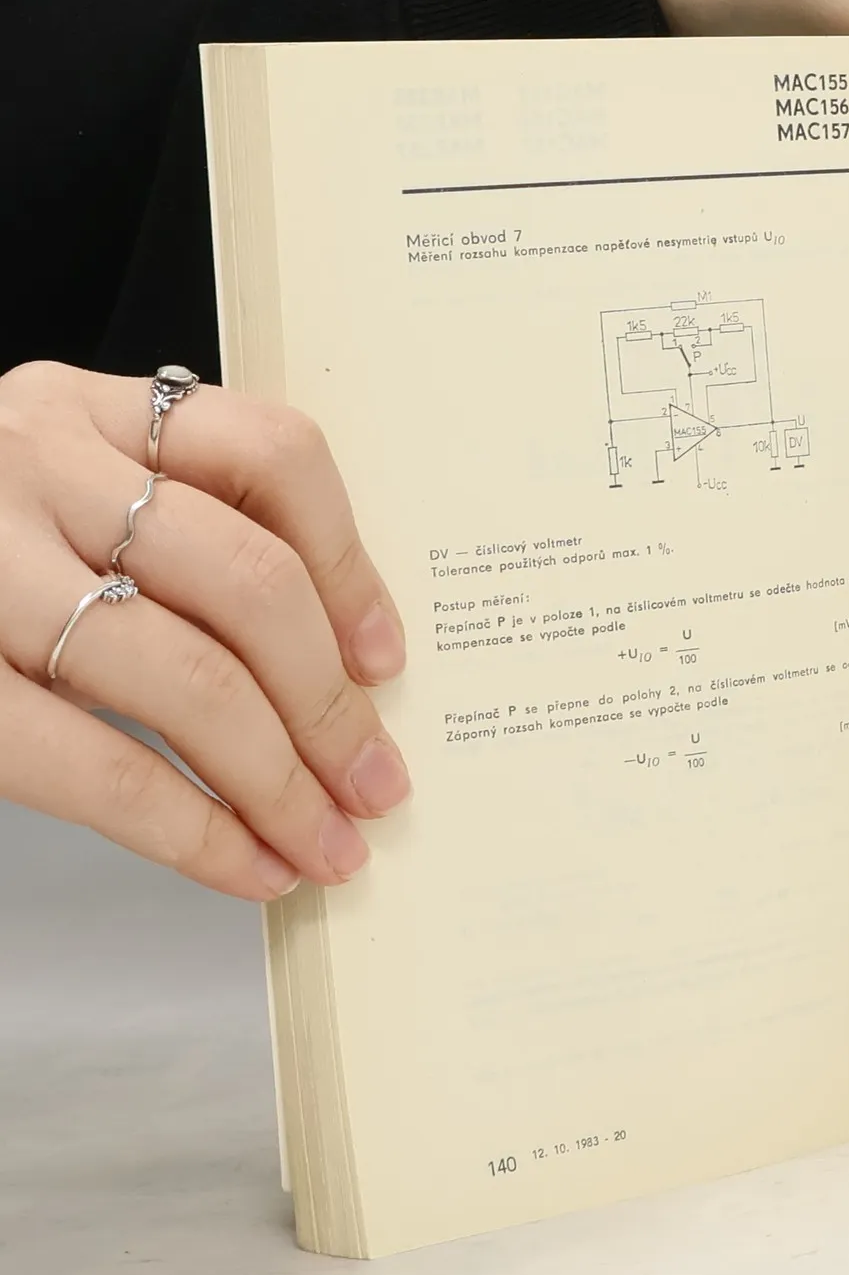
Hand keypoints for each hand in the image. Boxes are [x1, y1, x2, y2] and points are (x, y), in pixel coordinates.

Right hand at [0, 362, 409, 899]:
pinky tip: (244, 866)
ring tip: (325, 844)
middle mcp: (34, 465)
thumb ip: (177, 539)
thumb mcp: (65, 497)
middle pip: (250, 581)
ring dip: (279, 783)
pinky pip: (96, 765)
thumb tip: (341, 676)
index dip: (352, 568)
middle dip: (332, 705)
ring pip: (188, 676)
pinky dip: (192, 830)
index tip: (387, 662)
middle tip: (376, 784)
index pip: (272, 454)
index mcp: (87, 409)